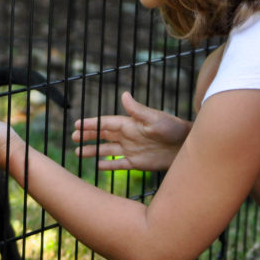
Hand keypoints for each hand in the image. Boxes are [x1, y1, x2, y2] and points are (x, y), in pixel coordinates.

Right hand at [71, 91, 191, 171]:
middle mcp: (128, 136)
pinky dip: (108, 164)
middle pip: (103, 135)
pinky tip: (98, 165)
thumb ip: (137, 110)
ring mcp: (132, 149)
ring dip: (93, 150)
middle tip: (73, 137)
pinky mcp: (137, 162)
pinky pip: (118, 163)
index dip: (92, 123)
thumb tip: (124, 94)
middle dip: (88, 135)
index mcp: (130, 124)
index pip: (106, 123)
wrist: (186, 146)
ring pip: (107, 150)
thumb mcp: (154, 119)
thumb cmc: (173, 129)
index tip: (77, 124)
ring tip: (78, 152)